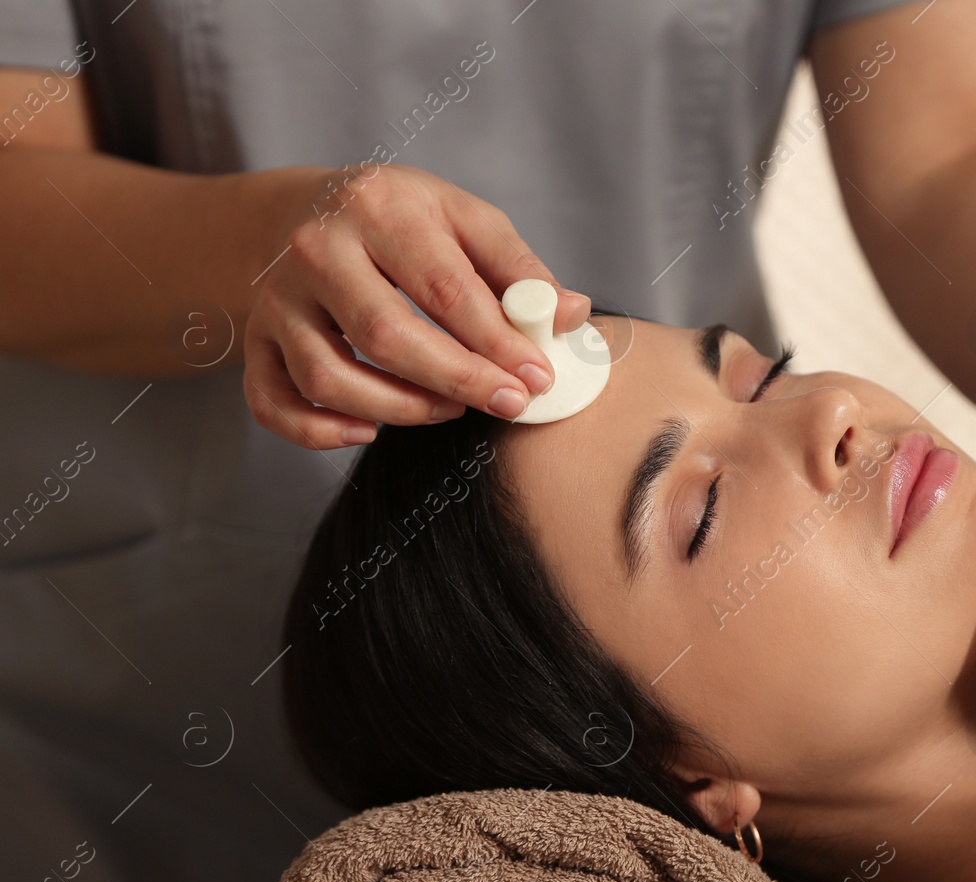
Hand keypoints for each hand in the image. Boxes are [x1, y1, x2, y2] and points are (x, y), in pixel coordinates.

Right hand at [242, 163, 590, 448]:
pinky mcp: (255, 338)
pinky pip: (272, 402)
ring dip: (398, 409)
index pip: (443, 287)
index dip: (496, 342)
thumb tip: (571, 314)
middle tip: (507, 404)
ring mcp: (277, 298)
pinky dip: (318, 431)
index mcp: (378, 207)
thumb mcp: (464, 220)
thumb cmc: (403, 222)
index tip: (537, 378)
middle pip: (385, 336)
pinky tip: (368, 431)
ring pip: (328, 376)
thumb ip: (519, 269)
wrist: (307, 213)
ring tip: (448, 409)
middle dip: (457, 381)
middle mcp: (316, 249)